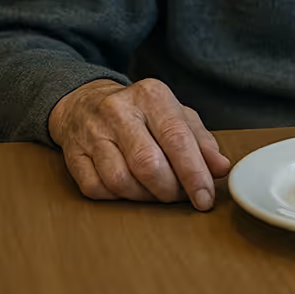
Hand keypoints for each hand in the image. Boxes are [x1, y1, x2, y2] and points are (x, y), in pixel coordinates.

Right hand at [48, 78, 230, 209]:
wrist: (86, 102)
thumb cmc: (141, 113)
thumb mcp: (176, 115)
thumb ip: (201, 141)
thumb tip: (221, 169)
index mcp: (152, 95)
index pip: (177, 138)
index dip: (194, 174)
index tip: (205, 198)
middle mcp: (119, 110)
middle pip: (148, 163)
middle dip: (170, 190)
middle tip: (179, 196)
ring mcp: (92, 132)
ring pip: (121, 180)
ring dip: (145, 196)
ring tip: (156, 191)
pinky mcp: (73, 155)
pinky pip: (97, 189)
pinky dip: (118, 197)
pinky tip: (130, 188)